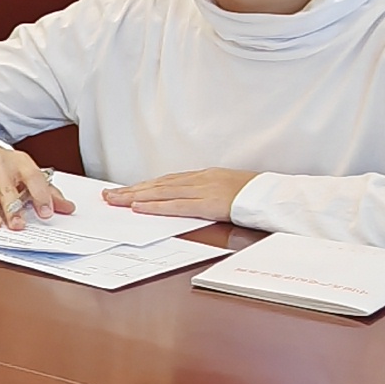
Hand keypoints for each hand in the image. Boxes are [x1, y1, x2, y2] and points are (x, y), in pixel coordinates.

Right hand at [0, 144, 67, 230]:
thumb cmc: (1, 167)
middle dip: (12, 208)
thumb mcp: (25, 174)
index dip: (41, 195)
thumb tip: (68, 208)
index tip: (46, 212)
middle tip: (18, 225)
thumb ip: (47, 191)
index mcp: (19, 162)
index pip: (33, 177)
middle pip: (7, 188)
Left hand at [103, 167, 257, 224]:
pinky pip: (178, 205)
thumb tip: (190, 200)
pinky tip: (140, 208)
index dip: (144, 185)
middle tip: (108, 195)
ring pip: (162, 192)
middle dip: (131, 190)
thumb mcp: (228, 187)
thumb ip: (208, 191)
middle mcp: (200, 179)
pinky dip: (157, 206)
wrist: (276, 194)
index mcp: (204, 176)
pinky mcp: (210, 203)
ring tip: (115, 201)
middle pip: (158, 184)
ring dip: (136, 197)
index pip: (166, 180)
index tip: (125, 190)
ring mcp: (204, 190)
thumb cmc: (256, 193)